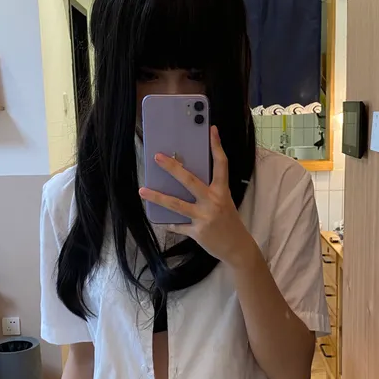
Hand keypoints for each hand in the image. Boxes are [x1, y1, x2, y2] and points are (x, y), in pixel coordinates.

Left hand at [139, 126, 254, 266]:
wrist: (237, 247)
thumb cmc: (229, 222)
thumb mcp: (224, 202)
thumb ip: (209, 191)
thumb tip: (186, 180)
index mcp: (222, 191)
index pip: (221, 164)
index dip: (216, 146)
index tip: (212, 130)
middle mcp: (213, 202)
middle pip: (189, 181)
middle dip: (172, 168)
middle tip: (158, 157)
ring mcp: (204, 217)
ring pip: (176, 204)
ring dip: (157, 197)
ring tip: (142, 190)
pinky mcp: (197, 232)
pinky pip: (178, 225)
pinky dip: (170, 223)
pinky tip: (162, 220)